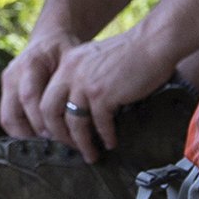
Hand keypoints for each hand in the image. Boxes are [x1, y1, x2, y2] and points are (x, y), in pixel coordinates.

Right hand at [0, 31, 77, 139]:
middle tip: (58, 145)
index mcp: (30, 62)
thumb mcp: (74, 58)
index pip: (29, 97)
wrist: (49, 39)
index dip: (42, 119)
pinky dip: (22, 132)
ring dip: (27, 136)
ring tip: (50, 144)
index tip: (62, 134)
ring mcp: (7, 83)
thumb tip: (89, 111)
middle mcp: (13, 73)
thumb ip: (75, 81)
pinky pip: (8, 118)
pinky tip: (41, 137)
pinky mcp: (6, 92)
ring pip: (8, 119)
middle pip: (14, 113)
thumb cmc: (66, 50)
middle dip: (36, 133)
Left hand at [38, 27, 178, 164]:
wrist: (152, 42)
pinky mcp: (103, 94)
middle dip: (60, 135)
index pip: (46, 98)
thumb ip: (83, 78)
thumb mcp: (96, 60)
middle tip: (72, 148)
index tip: (60, 134)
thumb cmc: (130, 53)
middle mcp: (70, 73)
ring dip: (83, 143)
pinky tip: (111, 143)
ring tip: (91, 155)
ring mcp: (85, 84)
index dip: (49, 120)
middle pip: (50, 112)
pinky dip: (106, 136)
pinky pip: (99, 124)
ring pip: (74, 122)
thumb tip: (81, 108)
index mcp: (67, 64)